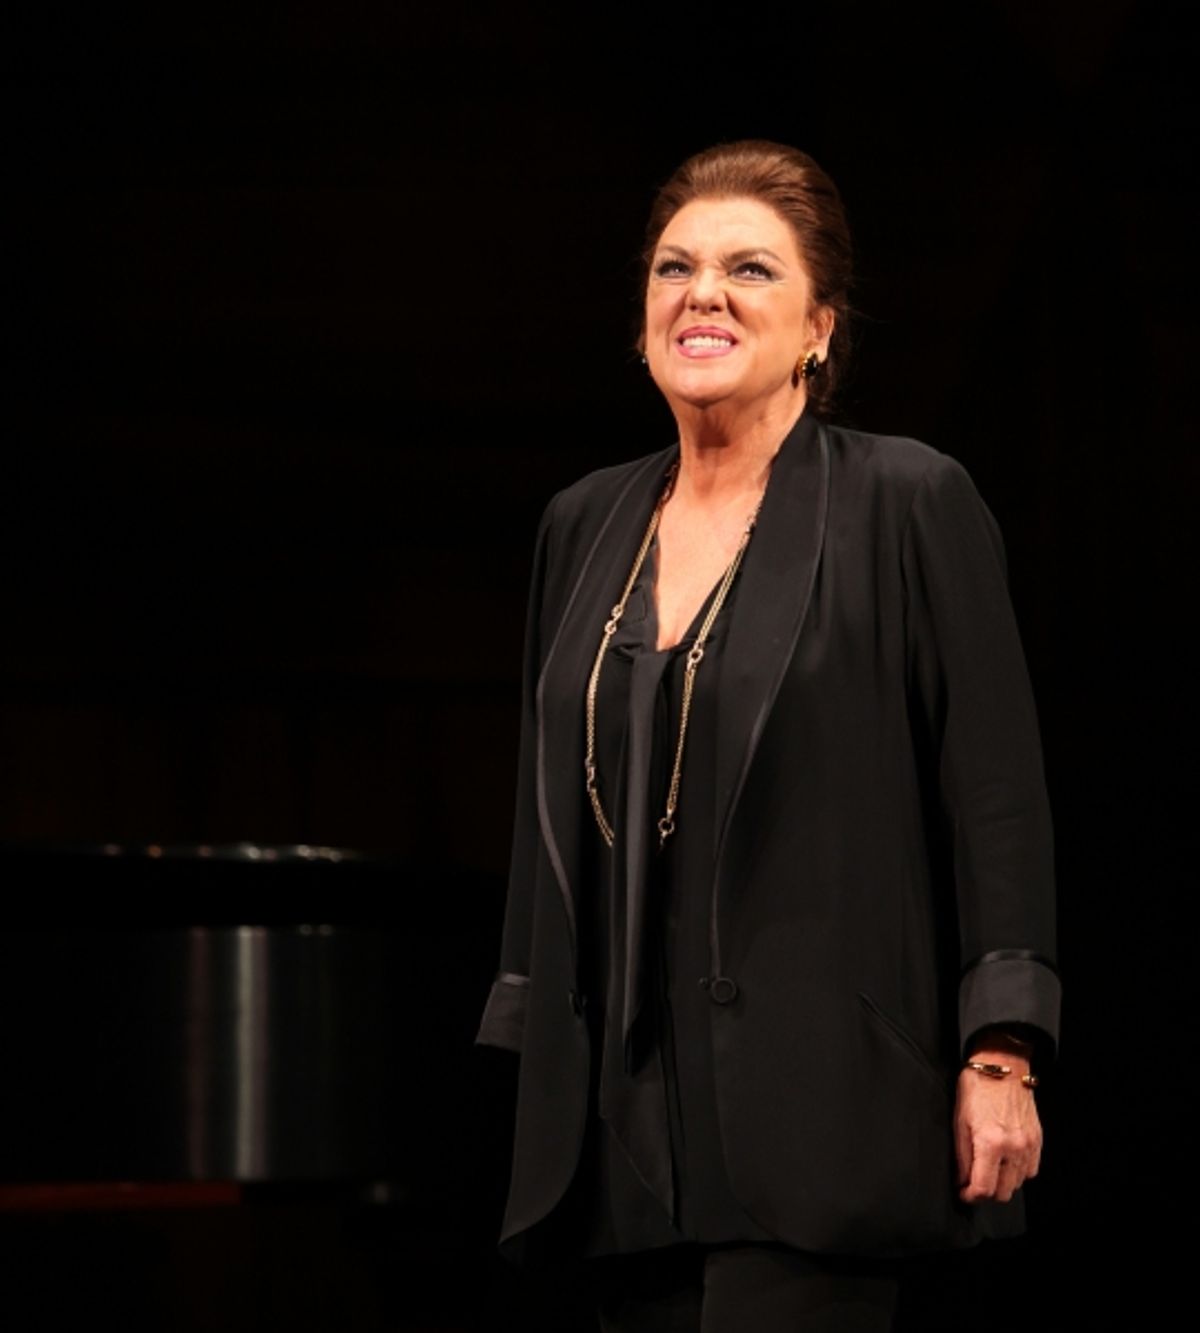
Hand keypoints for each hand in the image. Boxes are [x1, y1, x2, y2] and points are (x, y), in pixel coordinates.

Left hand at [954, 1035, 1042, 1203]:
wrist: (1003, 1066)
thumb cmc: (976, 1088)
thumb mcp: (959, 1121)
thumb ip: (962, 1156)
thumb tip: (962, 1181)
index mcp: (991, 1143)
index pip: (983, 1188)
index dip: (970, 1196)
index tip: (963, 1192)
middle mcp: (1013, 1148)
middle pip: (1003, 1192)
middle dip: (985, 1191)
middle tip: (973, 1180)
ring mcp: (1028, 1145)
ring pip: (1017, 1184)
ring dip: (1002, 1182)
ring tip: (988, 1167)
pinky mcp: (1038, 1140)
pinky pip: (1030, 1171)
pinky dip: (1018, 1172)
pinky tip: (1005, 1160)